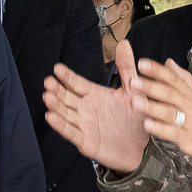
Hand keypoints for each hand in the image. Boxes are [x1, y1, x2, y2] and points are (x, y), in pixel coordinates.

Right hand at [42, 51, 147, 172]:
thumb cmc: (136, 119)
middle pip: (67, 97)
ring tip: (47, 96)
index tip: (57, 68)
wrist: (144, 147)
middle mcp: (86, 109)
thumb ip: (126, 68)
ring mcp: (84, 125)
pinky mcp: (86, 142)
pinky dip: (61, 126)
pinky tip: (51, 117)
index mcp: (95, 95)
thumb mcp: (133, 90)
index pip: (77, 83)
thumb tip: (124, 43)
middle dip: (57, 90)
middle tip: (48, 81)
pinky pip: (71, 133)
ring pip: (66, 114)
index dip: (67, 76)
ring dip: (56, 106)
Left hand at [131, 51, 191, 170]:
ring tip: (136, 102)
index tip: (142, 64)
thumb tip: (169, 62)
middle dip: (151, 86)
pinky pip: (174, 133)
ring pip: (170, 113)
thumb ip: (184, 79)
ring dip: (152, 107)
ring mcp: (191, 123)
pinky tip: (148, 125)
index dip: (158, 71)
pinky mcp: (191, 140)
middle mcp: (191, 107)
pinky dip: (161, 129)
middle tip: (133, 81)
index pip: (174, 79)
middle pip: (170, 93)